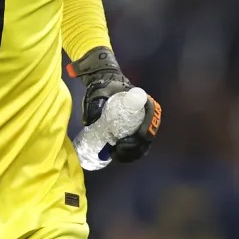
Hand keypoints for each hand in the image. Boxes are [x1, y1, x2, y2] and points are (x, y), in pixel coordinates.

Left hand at [67, 47, 159, 162]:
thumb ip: (95, 104)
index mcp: (145, 102)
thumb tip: (89, 122)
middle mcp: (149, 115)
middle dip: (133, 149)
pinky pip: (139, 147)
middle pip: (147, 138)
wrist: (108, 83)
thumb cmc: (106, 87)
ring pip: (144, 145)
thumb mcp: (99, 92)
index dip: (142, 134)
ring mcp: (145, 124)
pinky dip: (130, 154)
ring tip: (114, 154)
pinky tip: (118, 155)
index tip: (125, 141)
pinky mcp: (138, 132)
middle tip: (115, 151)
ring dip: (131, 154)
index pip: (150, 121)